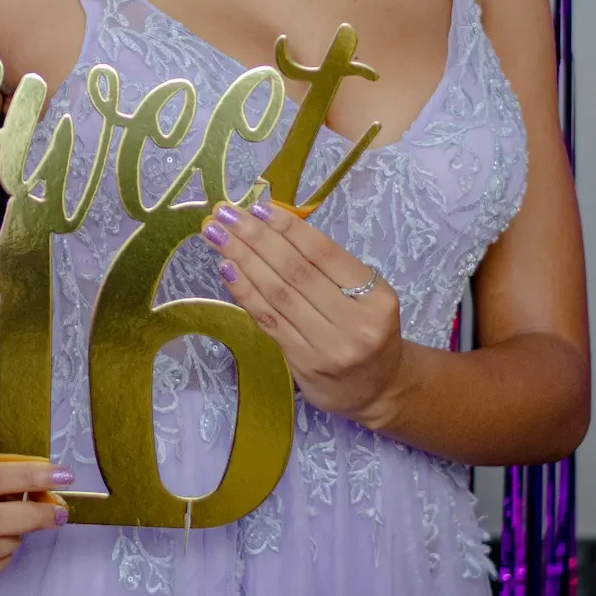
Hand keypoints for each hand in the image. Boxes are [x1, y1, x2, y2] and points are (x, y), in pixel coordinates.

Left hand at [202, 196, 410, 428]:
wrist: (378, 389)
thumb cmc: (368, 330)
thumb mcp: (367, 296)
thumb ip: (329, 267)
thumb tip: (273, 224)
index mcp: (376, 298)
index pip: (325, 254)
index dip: (288, 228)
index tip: (257, 207)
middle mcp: (354, 323)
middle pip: (295, 272)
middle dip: (256, 238)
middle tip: (226, 214)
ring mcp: (327, 347)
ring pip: (277, 295)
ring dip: (242, 260)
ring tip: (217, 236)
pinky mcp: (302, 363)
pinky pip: (268, 320)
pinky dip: (245, 292)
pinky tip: (227, 269)